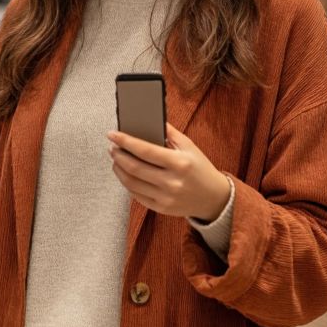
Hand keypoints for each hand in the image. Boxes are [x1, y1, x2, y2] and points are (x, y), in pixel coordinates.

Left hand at [108, 124, 230, 221]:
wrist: (214, 198)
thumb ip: (170, 132)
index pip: (145, 150)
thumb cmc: (200, 168)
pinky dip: (127, 183)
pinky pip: (136, 196)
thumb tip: (150, 118)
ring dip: (118, 169)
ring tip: (116, 159)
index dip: (125, 141)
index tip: (112, 134)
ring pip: (131, 183)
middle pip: (134, 167)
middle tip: (112, 147)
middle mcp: (171, 182)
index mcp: (179, 163)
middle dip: (118, 155)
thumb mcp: (189, 146)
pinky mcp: (161, 208)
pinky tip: (125, 174)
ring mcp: (165, 197)